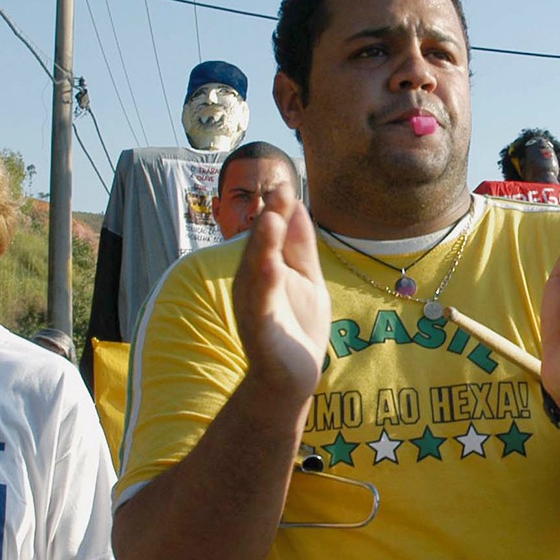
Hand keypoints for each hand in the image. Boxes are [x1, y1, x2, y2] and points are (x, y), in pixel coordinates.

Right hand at [233, 189, 330, 399]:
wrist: (294, 377)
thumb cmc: (297, 324)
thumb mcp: (307, 277)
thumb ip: (301, 245)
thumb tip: (296, 203)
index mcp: (264, 267)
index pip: (270, 232)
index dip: (278, 207)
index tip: (288, 182)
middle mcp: (252, 283)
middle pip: (259, 246)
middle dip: (268, 219)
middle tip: (280, 189)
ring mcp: (253, 307)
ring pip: (254, 272)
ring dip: (261, 245)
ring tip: (270, 219)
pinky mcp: (258, 331)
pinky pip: (259, 305)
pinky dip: (262, 285)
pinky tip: (268, 266)